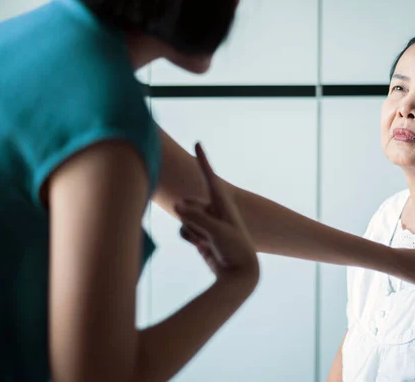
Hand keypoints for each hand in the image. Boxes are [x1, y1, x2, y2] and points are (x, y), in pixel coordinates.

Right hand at [174, 143, 258, 287]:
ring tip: (209, 241)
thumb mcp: (216, 231)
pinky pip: (184, 230)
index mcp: (222, 202)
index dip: (203, 160)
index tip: (198, 143)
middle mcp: (212, 208)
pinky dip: (189, 238)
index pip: (210, 176)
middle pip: (187, 205)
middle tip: (210, 233)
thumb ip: (195, 217)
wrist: (238, 272)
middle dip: (192, 219)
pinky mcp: (199, 232)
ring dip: (191, 230)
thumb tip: (177, 206)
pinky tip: (202, 246)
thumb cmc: (234, 248)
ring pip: (183, 219)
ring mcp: (204, 220)